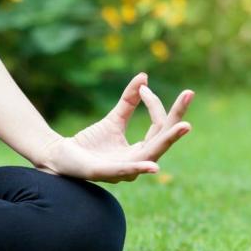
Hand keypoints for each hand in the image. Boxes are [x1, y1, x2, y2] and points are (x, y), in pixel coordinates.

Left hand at [35, 72, 193, 182]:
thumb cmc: (89, 143)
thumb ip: (129, 101)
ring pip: (150, 155)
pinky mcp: (105, 173)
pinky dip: (140, 168)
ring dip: (167, 140)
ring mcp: (123, 170)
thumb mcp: (114, 119)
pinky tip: (153, 166)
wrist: (61, 156)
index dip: (154, 104)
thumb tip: (144, 76)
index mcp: (141, 150)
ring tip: (184, 126)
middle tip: (189, 93)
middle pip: (162, 139)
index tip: (144, 86)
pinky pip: (126, 171)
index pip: (159, 126)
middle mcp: (137, 162)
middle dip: (176, 118)